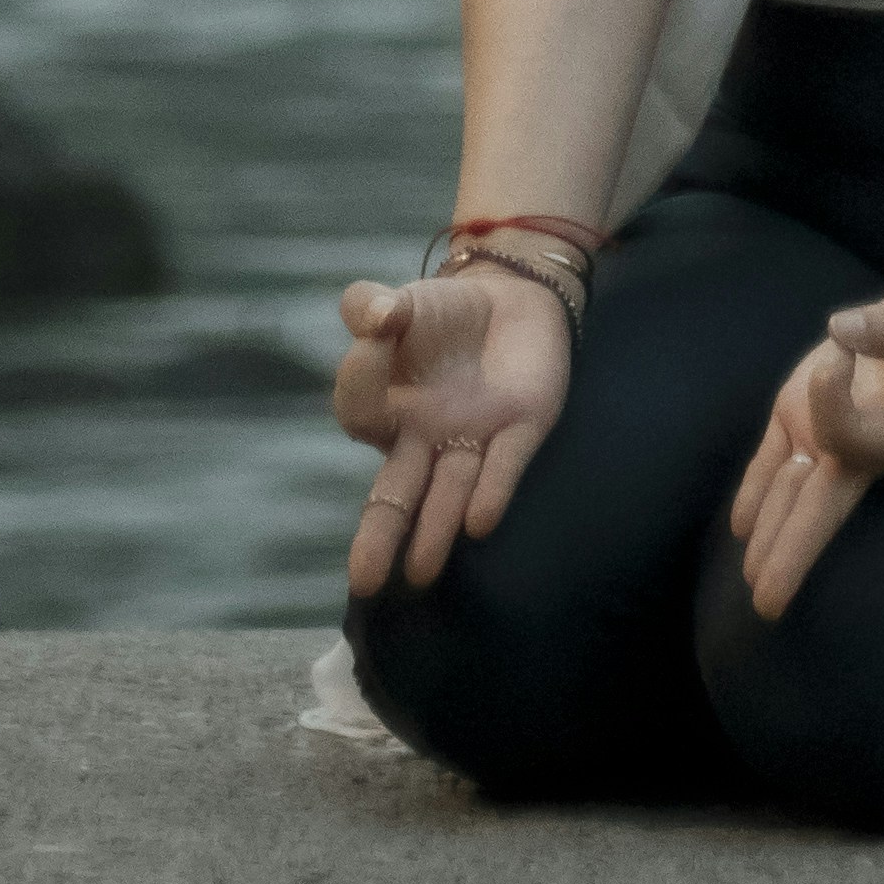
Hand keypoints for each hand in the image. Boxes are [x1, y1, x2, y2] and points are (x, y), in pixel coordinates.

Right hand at [334, 257, 575, 596]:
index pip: (361, 412)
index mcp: (389, 409)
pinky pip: (504, 465)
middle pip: (397, 494)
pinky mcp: (522, 426)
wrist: (511, 300)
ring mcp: (472, 437)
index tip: (379, 326)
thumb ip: (367, 305)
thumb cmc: (442, 315)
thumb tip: (378, 313)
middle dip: (380, 538)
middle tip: (363, 582)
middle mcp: (425, 438)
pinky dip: (492, 491)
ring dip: (437, 529)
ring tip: (422, 571)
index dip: (363, 373)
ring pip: (449, 491)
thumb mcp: (399, 302)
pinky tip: (479, 522)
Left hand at [726, 265, 883, 621]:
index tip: (836, 353)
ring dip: (770, 533)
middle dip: (794, 553)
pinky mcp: (803, 416)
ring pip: (794, 493)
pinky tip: (741, 524)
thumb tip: (841, 330)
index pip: (850, 440)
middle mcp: (864, 454)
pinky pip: (777, 459)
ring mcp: (830, 440)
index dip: (831, 402)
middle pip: (824, 509)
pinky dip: (758, 489)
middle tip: (766, 603)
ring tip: (749, 580)